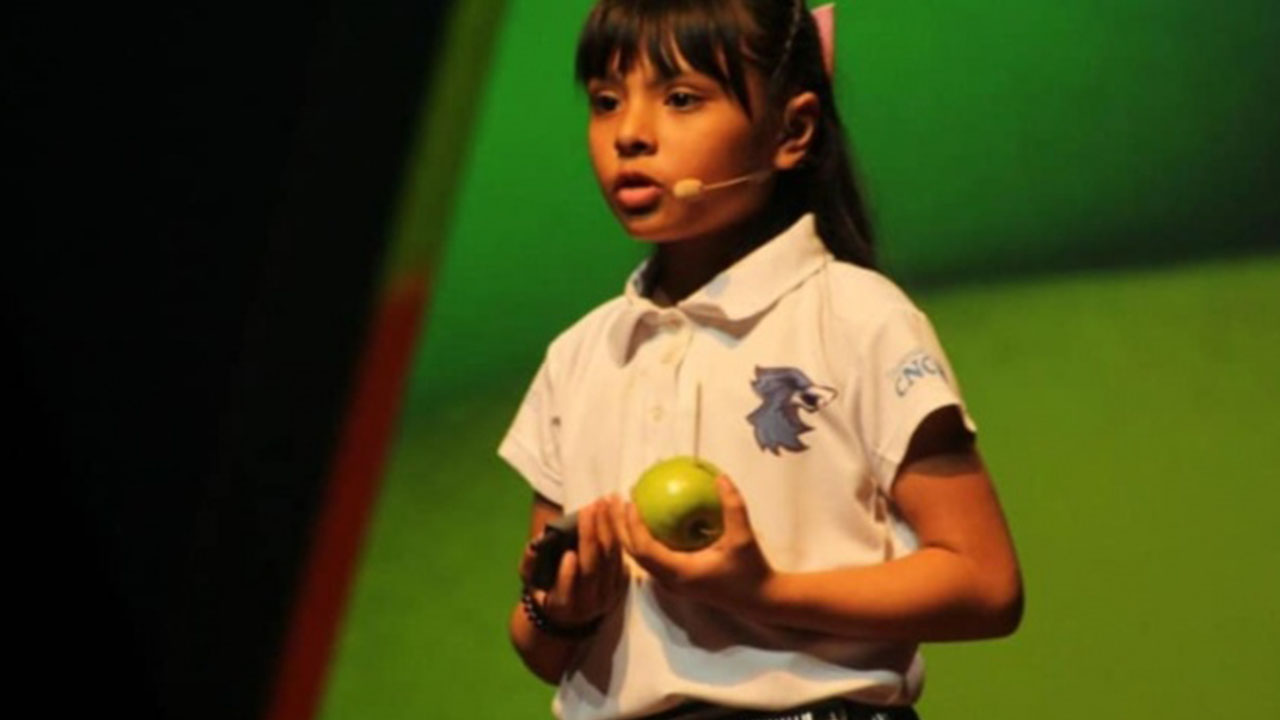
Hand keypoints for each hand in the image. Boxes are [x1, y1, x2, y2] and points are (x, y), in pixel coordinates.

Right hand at [519, 496, 629, 629]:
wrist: (571, 612)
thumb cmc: (545, 589)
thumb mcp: (531, 580)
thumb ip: (530, 563)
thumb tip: (534, 545)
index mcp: (562, 606)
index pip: (566, 592)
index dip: (568, 575)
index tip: (568, 555)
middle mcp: (588, 605)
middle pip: (592, 570)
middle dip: (590, 538)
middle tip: (588, 509)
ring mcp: (607, 597)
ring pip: (610, 561)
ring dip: (607, 529)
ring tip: (602, 505)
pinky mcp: (620, 586)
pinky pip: (622, 558)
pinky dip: (619, 535)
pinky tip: (614, 515)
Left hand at [609, 474, 774, 608]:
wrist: (759, 600)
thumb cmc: (750, 570)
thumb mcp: (743, 537)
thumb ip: (733, 507)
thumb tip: (721, 478)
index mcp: (680, 572)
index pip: (645, 549)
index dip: (633, 525)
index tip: (630, 501)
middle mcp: (670, 580)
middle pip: (634, 553)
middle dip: (620, 527)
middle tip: (614, 500)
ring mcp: (671, 583)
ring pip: (640, 558)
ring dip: (627, 533)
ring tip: (622, 508)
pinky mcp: (676, 580)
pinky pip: (651, 558)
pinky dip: (641, 539)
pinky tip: (644, 520)